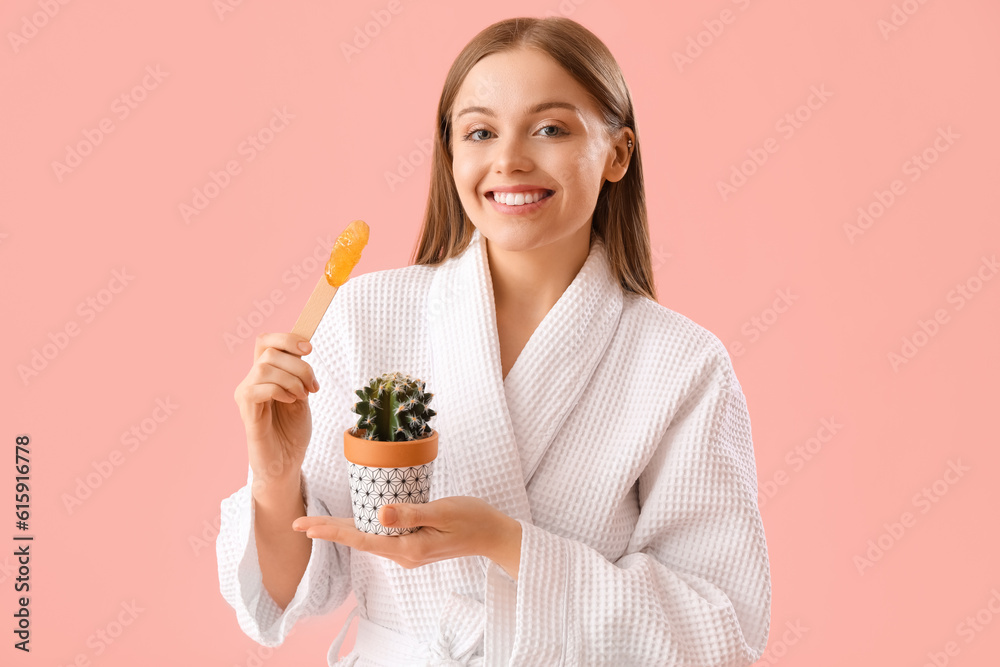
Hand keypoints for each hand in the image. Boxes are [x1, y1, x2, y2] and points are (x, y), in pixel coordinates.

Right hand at [233, 333, 320, 490]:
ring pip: (264, 367)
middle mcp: (251, 381)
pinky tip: (289, 402)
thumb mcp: (301, 396)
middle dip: (299, 365)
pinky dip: (279, 391)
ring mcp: (246, 395)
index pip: (266, 341)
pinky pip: (258, 388)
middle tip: (313, 387)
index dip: (286, 338)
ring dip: (291, 379)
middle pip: (269, 352)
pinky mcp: (246, 411)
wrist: (287, 463)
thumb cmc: (292, 432)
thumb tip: (303, 351)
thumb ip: (298, 374)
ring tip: (302, 396)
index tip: (309, 349)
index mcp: (265, 375)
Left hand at [292, 496, 521, 579]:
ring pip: (368, 540)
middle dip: (328, 531)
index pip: (361, 539)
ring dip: (342, 531)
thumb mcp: (442, 511)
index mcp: (408, 547)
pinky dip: (362, 529)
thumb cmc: (472, 518)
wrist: (493, 535)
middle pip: (359, 541)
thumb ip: (410, 513)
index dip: (332, 532)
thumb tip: (378, 515)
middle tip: (298, 524)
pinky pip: (381, 538)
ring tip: (316, 524)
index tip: (306, 527)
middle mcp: (404, 554)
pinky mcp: (413, 545)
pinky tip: (352, 524)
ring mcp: (408, 552)